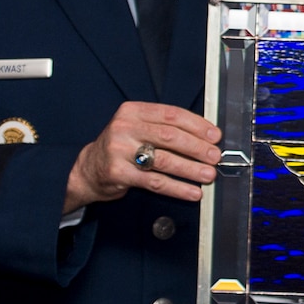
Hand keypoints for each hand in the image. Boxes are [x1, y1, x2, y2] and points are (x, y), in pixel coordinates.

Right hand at [66, 102, 220, 212]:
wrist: (88, 169)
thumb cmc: (121, 147)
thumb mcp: (138, 128)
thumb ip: (165, 128)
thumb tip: (206, 138)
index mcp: (133, 111)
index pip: (172, 115)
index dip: (197, 125)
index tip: (215, 136)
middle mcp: (125, 128)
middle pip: (170, 137)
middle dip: (197, 148)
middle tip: (215, 156)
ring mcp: (119, 150)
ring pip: (165, 160)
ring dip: (191, 169)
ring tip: (208, 174)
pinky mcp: (118, 173)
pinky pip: (155, 182)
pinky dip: (178, 188)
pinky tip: (192, 192)